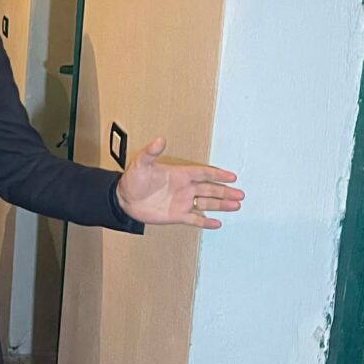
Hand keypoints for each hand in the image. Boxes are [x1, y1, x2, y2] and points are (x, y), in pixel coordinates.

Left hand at [117, 137, 244, 228]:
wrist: (123, 199)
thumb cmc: (132, 180)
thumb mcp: (140, 163)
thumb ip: (151, 152)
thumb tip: (159, 140)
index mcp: (178, 174)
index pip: (202, 173)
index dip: (217, 175)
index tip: (231, 176)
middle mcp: (183, 188)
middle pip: (209, 189)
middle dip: (225, 191)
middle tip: (240, 194)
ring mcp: (181, 202)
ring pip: (206, 203)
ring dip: (221, 205)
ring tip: (236, 206)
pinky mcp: (176, 215)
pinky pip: (194, 219)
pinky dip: (205, 221)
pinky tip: (217, 223)